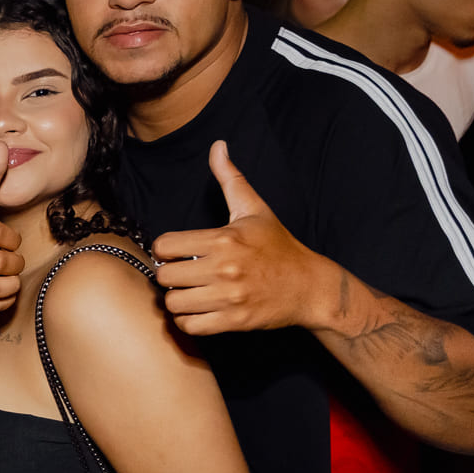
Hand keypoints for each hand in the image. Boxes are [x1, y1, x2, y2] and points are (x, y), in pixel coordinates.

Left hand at [151, 141, 335, 335]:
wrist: (310, 286)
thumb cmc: (278, 246)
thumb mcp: (255, 209)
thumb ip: (231, 178)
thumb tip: (218, 146)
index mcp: (223, 239)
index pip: (164, 246)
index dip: (165, 249)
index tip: (176, 252)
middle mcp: (224, 268)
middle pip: (165, 277)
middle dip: (169, 275)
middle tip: (182, 274)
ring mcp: (229, 297)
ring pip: (174, 304)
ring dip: (177, 300)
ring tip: (188, 292)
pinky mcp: (234, 321)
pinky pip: (190, 326)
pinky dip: (188, 321)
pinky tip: (197, 310)